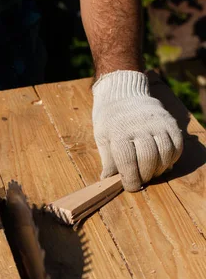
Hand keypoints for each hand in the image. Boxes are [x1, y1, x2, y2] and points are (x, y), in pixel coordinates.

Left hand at [92, 71, 182, 191]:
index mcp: (118, 132)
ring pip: (165, 153)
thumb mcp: (102, 137)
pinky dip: (172, 158)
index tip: (131, 187)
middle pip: (148, 159)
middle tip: (141, 180)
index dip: (130, 179)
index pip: (127, 162)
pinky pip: (176, 145)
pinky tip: (163, 163)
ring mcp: (157, 123)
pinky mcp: (170, 122)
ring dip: (159, 169)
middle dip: (145, 175)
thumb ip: (108, 160)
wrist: (122, 92)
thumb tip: (108, 180)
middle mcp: (140, 126)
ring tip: (151, 172)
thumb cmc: (109, 119)